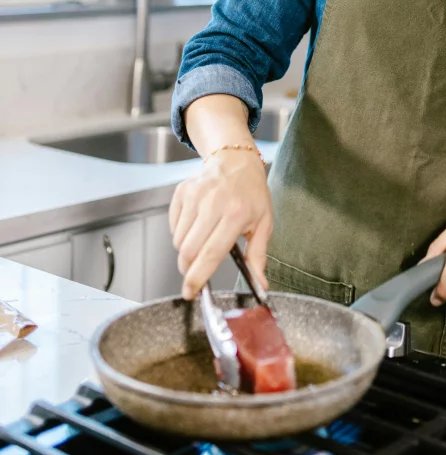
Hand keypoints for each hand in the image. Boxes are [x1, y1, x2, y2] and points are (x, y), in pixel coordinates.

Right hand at [169, 148, 272, 299]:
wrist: (236, 161)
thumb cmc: (252, 193)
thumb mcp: (263, 223)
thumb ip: (258, 257)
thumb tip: (261, 285)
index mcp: (236, 214)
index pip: (211, 253)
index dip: (198, 277)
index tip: (190, 292)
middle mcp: (213, 204)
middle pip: (189, 251)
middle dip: (188, 268)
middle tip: (196, 270)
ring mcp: (195, 196)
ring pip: (178, 241)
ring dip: (186, 250)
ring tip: (204, 238)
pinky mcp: (182, 191)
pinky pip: (173, 226)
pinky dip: (181, 233)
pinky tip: (197, 223)